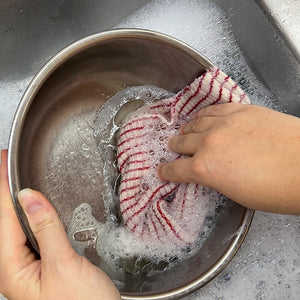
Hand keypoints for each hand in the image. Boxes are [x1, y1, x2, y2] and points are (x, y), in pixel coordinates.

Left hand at [0, 150, 119, 299]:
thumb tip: (30, 199)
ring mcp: (29, 265)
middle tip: (6, 165)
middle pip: (4, 220)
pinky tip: (34, 206)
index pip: (2, 217)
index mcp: (12, 268)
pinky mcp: (44, 264)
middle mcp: (16, 266)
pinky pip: (31, 233)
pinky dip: (31, 214)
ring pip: (17, 226)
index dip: (2, 187)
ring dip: (16, 201)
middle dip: (4, 191)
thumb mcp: (63, 265)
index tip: (3, 162)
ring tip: (14, 179)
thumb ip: (46, 229)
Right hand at [158, 103, 299, 213]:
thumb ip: (216, 178)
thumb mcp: (236, 193)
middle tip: (172, 146)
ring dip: (187, 128)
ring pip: (195, 123)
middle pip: (182, 142)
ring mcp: (223, 123)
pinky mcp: (239, 111)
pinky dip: (203, 114)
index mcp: (205, 168)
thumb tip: (211, 171)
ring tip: (184, 130)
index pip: (176, 169)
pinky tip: (202, 116)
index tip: (163, 170)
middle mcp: (208, 143)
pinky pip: (213, 109)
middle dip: (174, 146)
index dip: (167, 171)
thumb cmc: (276, 188)